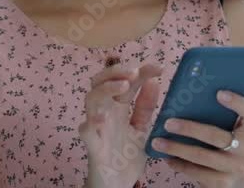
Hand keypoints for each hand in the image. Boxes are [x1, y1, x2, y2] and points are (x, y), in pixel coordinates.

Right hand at [79, 62, 162, 187]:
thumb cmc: (125, 156)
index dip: (141, 72)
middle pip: (100, 82)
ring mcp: (98, 128)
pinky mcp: (93, 146)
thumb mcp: (141, 130)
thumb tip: (154, 82)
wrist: (117, 185)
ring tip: (123, 87)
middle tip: (134, 73)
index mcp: (118, 108)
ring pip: (91, 99)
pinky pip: (85, 132)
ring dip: (106, 89)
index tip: (158, 67)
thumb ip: (145, 108)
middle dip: (115, 72)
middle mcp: (106, 113)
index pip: (127, 82)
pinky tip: (100, 120)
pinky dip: (90, 124)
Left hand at [150, 90, 243, 187]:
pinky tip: (167, 157)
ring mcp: (236, 167)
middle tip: (167, 123)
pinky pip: (198, 173)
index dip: (236, 102)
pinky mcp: (224, 182)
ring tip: (158, 142)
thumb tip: (193, 88)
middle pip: (216, 136)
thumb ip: (220, 112)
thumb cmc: (228, 143)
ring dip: (177, 148)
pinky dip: (180, 164)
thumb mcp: (230, 128)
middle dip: (189, 129)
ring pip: (203, 156)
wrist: (235, 179)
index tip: (218, 93)